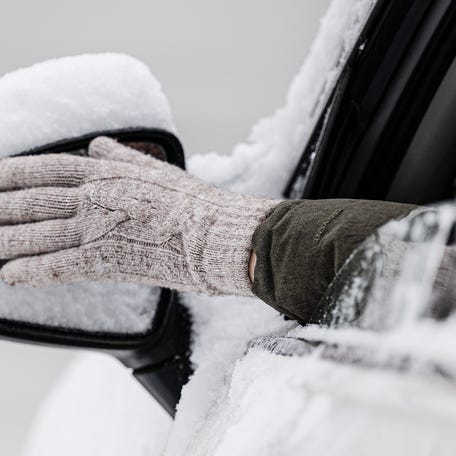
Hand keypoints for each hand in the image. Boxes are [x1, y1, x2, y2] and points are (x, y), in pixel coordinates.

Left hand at [0, 138, 277, 295]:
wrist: (213, 232)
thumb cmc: (192, 202)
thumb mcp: (156, 169)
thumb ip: (121, 156)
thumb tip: (96, 145)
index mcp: (106, 174)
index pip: (46, 169)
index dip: (12, 173)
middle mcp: (94, 198)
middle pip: (33, 201)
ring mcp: (96, 229)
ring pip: (38, 234)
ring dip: (4, 239)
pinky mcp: (106, 260)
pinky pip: (59, 267)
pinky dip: (31, 272)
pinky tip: (9, 276)